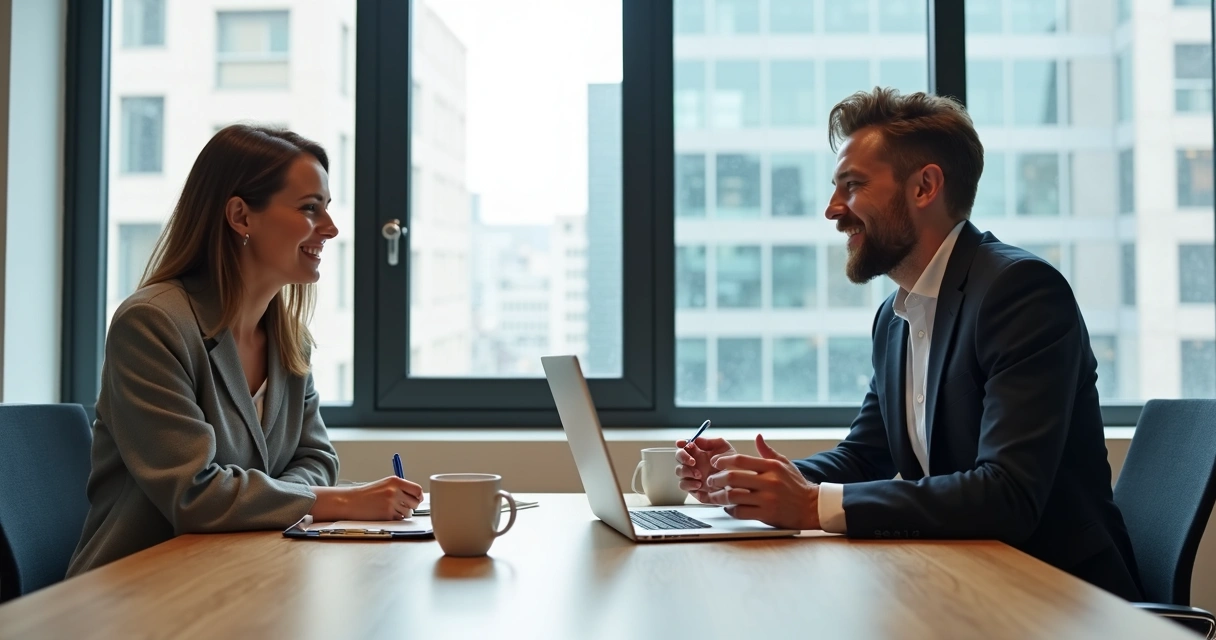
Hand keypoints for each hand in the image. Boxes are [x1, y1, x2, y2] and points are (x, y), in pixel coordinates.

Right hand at [312, 476, 422, 520]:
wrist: (351, 501)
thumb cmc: (368, 494)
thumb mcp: (386, 484)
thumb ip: (401, 488)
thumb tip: (418, 496)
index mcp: (395, 481)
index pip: (417, 489)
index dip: (419, 496)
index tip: (417, 499)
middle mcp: (395, 491)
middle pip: (415, 502)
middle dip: (411, 506)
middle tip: (403, 505)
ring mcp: (391, 503)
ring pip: (408, 512)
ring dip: (402, 513)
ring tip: (390, 509)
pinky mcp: (387, 515)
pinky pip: (399, 519)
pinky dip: (395, 518)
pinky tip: (385, 513)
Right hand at [675, 436, 736, 503]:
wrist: (737, 483)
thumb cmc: (731, 463)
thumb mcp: (724, 448)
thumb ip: (710, 441)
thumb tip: (696, 439)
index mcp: (698, 451)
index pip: (684, 445)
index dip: (681, 443)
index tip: (682, 444)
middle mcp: (693, 463)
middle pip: (678, 457)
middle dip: (683, 457)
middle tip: (693, 461)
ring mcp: (692, 475)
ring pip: (679, 471)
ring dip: (686, 472)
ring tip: (699, 475)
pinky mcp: (692, 487)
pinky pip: (683, 485)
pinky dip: (689, 484)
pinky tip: (699, 484)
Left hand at [702, 434, 819, 530]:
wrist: (811, 507)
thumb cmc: (796, 485)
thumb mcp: (784, 464)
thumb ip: (768, 451)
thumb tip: (757, 436)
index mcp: (771, 467)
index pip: (740, 460)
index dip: (723, 461)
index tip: (715, 463)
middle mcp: (769, 482)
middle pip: (732, 477)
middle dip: (716, 479)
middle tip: (710, 481)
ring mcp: (767, 499)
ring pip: (733, 496)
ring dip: (719, 496)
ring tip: (714, 496)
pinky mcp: (766, 514)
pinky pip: (740, 512)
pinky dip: (730, 510)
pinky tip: (728, 507)